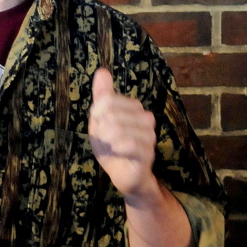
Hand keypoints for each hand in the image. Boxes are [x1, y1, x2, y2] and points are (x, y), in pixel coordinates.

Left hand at [88, 67, 157, 200]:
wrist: (124, 176)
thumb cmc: (112, 146)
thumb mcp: (101, 120)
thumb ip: (102, 95)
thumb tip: (102, 70)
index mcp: (134, 107)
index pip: (107, 99)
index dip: (96, 115)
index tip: (99, 126)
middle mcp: (146, 118)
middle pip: (111, 114)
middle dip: (101, 130)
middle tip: (105, 141)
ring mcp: (150, 136)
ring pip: (118, 129)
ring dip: (107, 142)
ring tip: (111, 149)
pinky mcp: (148, 153)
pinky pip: (130, 143)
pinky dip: (117, 148)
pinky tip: (117, 152)